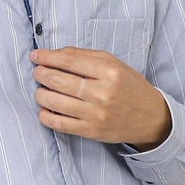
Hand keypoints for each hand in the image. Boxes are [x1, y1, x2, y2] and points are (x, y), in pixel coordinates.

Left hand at [30, 46, 171, 149]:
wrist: (150, 117)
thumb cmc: (129, 87)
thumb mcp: (114, 64)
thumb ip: (85, 56)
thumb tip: (55, 53)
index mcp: (109, 72)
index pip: (69, 61)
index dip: (47, 57)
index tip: (35, 55)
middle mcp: (102, 93)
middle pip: (58, 80)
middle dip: (41, 74)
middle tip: (37, 72)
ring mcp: (95, 114)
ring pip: (55, 102)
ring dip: (40, 94)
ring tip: (39, 90)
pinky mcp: (91, 131)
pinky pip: (59, 124)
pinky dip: (46, 115)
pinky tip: (44, 109)